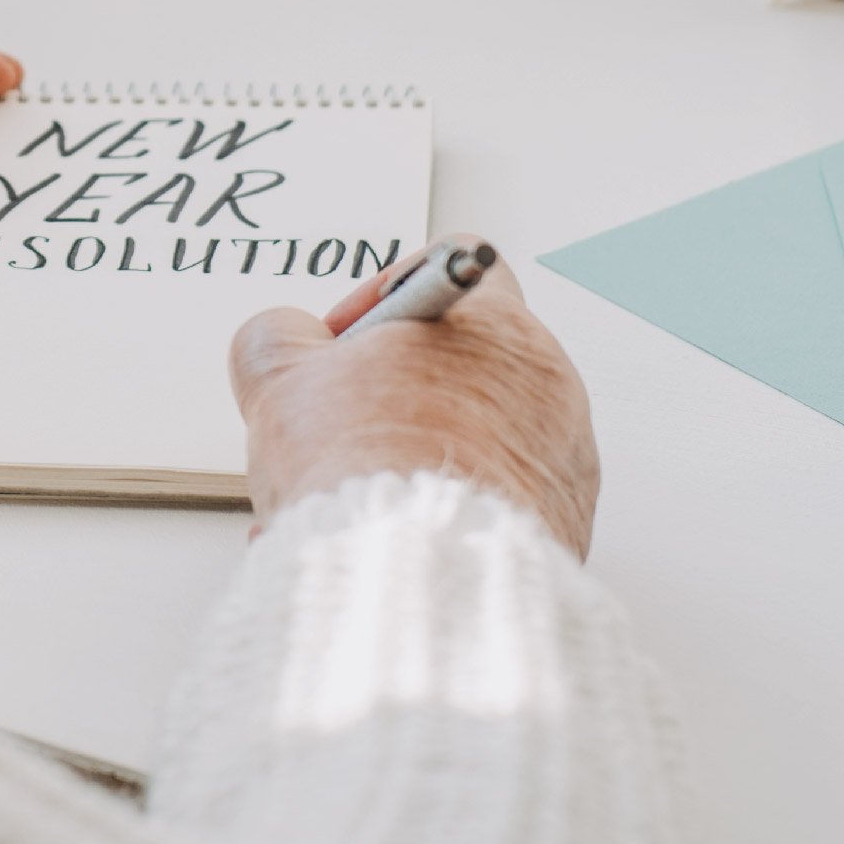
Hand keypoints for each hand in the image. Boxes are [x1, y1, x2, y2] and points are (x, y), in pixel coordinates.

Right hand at [230, 255, 599, 556]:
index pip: (452, 265)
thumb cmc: (365, 473)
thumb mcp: (277, 377)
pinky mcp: (566, 526)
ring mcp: (565, 457)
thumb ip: (278, 336)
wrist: (419, 578)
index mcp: (490, 321)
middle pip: (462, 360)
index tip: (344, 341)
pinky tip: (388, 539)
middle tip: (341, 428)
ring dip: (416, 457)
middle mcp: (546, 381)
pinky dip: (449, 512)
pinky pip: (501, 500)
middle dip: (393, 393)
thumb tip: (287, 340)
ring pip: (479, 437)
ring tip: (353, 500)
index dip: (382, 297)